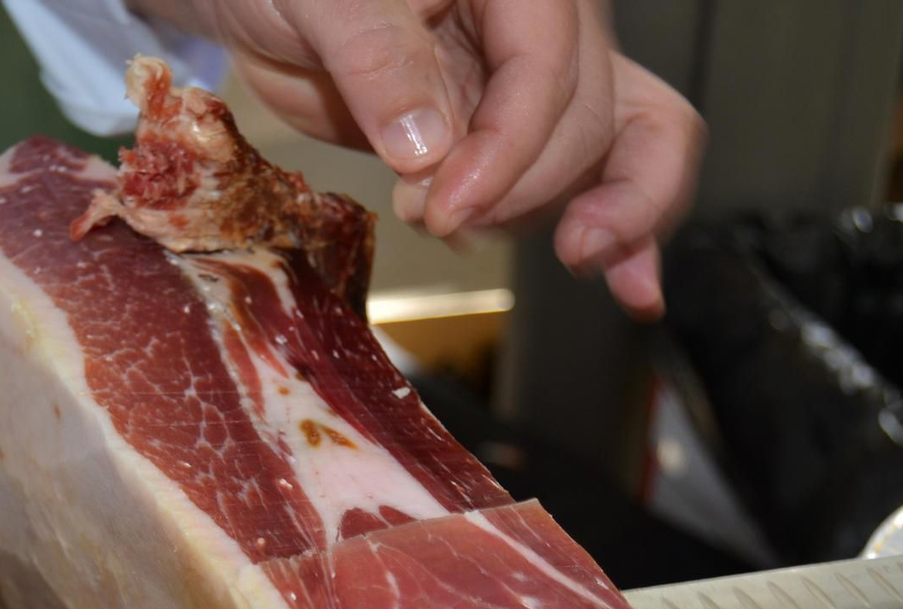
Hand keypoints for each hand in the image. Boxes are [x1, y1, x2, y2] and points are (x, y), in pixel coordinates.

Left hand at [133, 0, 703, 319]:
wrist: (268, 0)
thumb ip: (375, 58)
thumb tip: (429, 148)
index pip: (549, 63)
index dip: (509, 147)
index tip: (449, 203)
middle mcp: (546, 20)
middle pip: (589, 118)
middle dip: (517, 189)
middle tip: (435, 216)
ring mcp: (540, 82)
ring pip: (618, 149)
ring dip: (553, 215)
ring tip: (463, 230)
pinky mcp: (524, 138)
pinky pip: (608, 173)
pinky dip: (628, 234)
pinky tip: (634, 287)